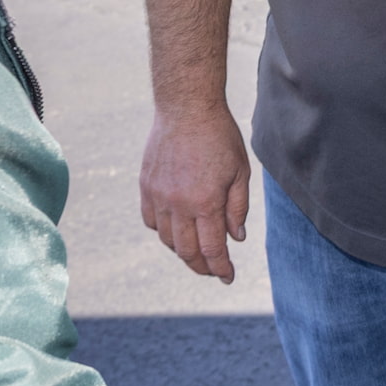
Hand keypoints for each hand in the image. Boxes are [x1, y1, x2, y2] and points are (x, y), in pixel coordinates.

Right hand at [140, 106, 250, 282]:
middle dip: (202, 267)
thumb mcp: (239, 171)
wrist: (186, 108)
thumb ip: (237, 208)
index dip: (221, 268)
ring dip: (183, 251)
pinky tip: (176, 228)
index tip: (228, 277)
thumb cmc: (219, 137)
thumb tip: (236, 238)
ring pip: (167, 239)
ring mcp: (158, 196)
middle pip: (187, 252)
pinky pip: (151, 221)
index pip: (212, 249)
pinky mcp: (146, 186)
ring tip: (196, 250)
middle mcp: (179, 203)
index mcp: (206, 202)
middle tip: (213, 270)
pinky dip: (164, 231)